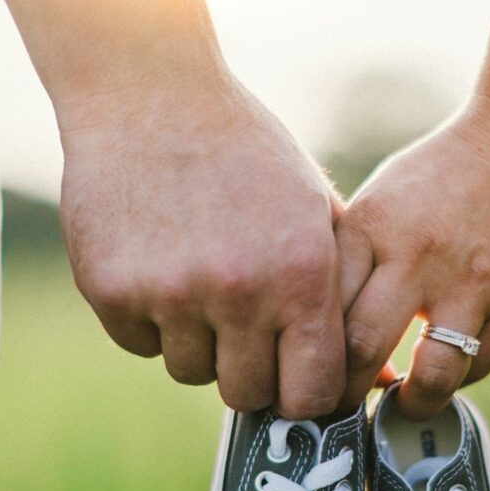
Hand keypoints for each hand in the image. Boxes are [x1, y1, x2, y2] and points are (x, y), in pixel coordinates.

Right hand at [57, 73, 346, 418]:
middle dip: (248, 371)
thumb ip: (346, 296)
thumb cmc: (248, 156)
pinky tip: (158, 262)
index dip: (302, 395)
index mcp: (301, 275)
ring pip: (190, 370)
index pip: (311, 394)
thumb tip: (378, 382)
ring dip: (196, 341)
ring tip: (199, 277)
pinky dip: (148, 319)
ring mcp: (170, 294)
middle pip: (246, 394)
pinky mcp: (112, 291)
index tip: (292, 379)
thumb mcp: (315, 211)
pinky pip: (139, 344)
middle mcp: (239, 291)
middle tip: (242, 326)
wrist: (151, 95)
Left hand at [336, 97, 489, 417]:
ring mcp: (473, 283)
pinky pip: (478, 364)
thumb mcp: (385, 200)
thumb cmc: (447, 171)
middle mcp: (418, 256)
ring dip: (411, 403)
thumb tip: (314, 329)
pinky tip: (444, 370)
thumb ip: (354, 259)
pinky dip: (456, 378)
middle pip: (361, 351)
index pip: (321, 311)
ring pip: (430, 375)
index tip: (305, 376)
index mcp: (372, 227)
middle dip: (344, 395)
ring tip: (402, 403)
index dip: (306, 357)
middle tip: (343, 408)